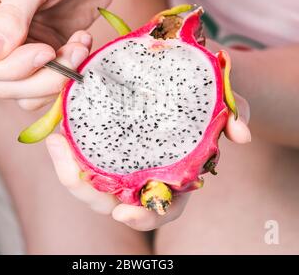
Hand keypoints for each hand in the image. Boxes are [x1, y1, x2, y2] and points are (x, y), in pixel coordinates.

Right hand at [0, 0, 113, 108]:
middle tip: (73, 52)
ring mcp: (17, 54)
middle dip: (43, 77)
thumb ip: (13, 13)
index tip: (46, 50)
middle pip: (1, 85)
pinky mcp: (42, 63)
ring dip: (58, 79)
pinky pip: (46, 90)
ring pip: (25, 94)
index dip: (13, 67)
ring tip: (80, 47)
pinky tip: (81, 48)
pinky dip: (67, 78)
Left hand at [46, 93, 250, 230]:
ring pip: (92, 181)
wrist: (187, 80)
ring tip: (56, 142)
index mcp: (175, 177)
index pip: (161, 211)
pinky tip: (58, 131)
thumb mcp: (222, 103)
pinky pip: (83, 156)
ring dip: (69, 170)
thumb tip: (242, 135)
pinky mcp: (106, 142)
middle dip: (88, 192)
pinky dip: (69, 150)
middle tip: (71, 168)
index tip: (124, 215)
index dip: (144, 218)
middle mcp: (146, 175)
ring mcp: (124, 161)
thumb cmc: (204, 98)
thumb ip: (234, 115)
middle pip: (114, 201)